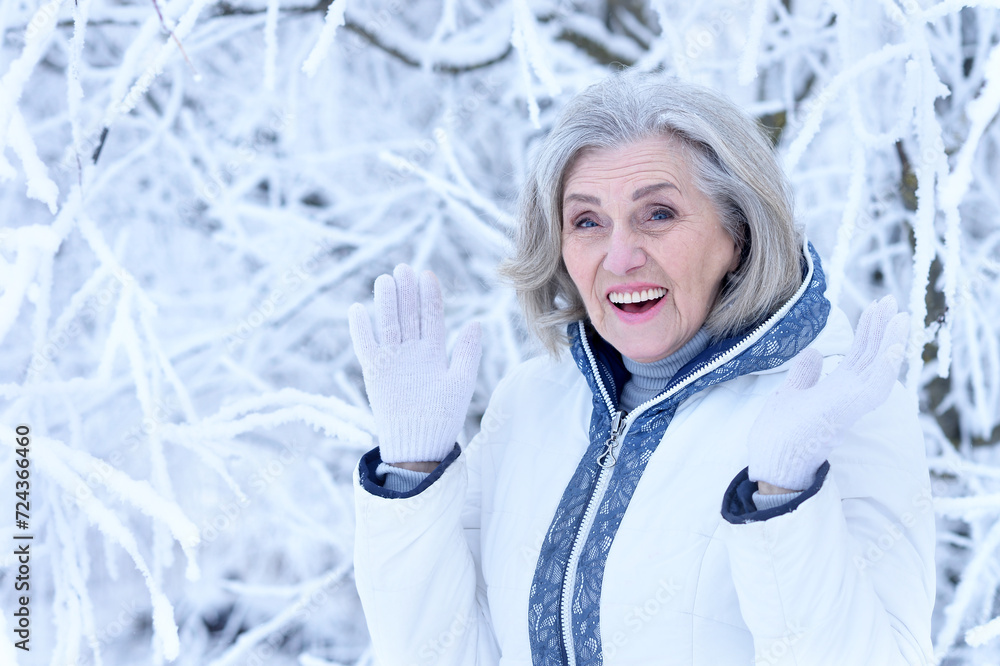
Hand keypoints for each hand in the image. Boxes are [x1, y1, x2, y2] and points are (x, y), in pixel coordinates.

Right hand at [348, 265, 480, 463]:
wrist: (420, 444)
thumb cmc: (443, 417)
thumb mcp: (460, 382)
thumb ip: (466, 353)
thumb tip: (476, 323)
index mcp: (433, 351)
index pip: (431, 316)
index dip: (429, 296)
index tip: (426, 275)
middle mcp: (412, 351)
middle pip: (408, 315)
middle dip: (406, 292)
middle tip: (403, 269)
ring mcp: (392, 359)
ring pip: (388, 324)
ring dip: (386, 303)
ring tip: (386, 281)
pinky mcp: (374, 371)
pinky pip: (365, 346)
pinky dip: (360, 329)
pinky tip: (359, 310)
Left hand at [747, 295, 908, 490]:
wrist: (771, 459)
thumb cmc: (780, 434)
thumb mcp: (791, 394)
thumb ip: (805, 375)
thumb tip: (814, 351)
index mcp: (837, 389)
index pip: (859, 355)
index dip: (869, 331)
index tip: (875, 306)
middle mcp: (848, 394)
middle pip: (872, 356)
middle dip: (882, 328)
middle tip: (890, 300)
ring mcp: (851, 403)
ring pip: (879, 368)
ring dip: (891, 342)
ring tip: (900, 316)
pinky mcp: (849, 411)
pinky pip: (875, 387)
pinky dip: (886, 367)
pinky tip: (893, 346)